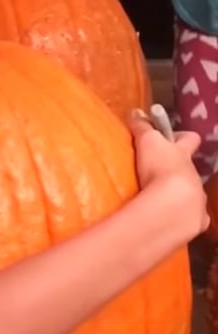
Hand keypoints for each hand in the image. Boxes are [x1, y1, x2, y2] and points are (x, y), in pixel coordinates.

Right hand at [127, 107, 208, 235]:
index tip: (171, 137)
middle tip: (160, 173)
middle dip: (180, 170)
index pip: (190, 139)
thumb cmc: (160, 167)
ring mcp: (197, 199)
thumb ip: (143, 128)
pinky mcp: (194, 221)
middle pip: (192, 168)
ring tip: (158, 201)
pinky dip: (181, 219)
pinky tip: (166, 222)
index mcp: (183, 155)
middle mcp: (194, 176)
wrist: (172, 205)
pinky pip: (190, 219)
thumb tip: (136, 112)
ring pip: (192, 194)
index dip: (182, 137)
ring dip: (178, 196)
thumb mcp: (148, 142)